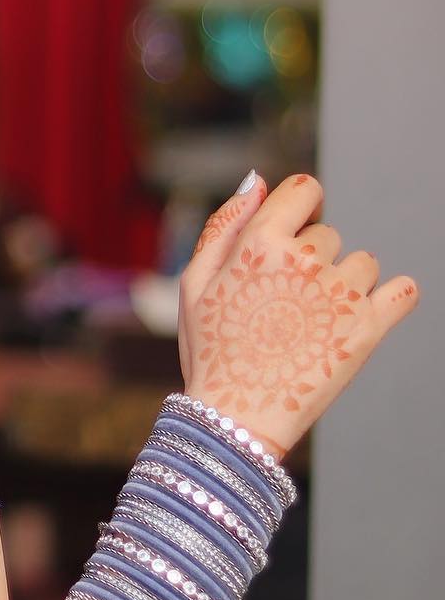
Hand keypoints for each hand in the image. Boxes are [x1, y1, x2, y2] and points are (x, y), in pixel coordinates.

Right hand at [176, 172, 419, 460]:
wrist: (236, 418)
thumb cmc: (210, 348)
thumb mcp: (195, 282)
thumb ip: (225, 224)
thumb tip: (260, 181)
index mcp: (260, 243)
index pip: (305, 190)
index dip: (300, 209)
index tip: (292, 237)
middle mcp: (305, 261)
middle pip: (329, 234)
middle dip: (312, 259)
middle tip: (286, 302)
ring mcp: (340, 295)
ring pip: (363, 264)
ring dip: (345, 284)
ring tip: (315, 321)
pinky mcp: (369, 328)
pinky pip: (403, 292)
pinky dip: (394, 298)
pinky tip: (371, 313)